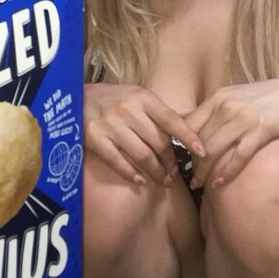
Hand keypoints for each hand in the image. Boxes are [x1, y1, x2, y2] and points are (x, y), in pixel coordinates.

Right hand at [85, 82, 206, 187]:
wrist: (77, 96)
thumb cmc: (115, 98)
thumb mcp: (138, 96)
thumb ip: (158, 113)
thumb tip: (188, 130)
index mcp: (143, 97)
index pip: (171, 119)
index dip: (188, 137)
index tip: (202, 152)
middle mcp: (128, 109)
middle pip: (158, 142)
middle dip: (170, 161)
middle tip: (175, 173)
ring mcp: (111, 124)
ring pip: (141, 154)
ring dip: (156, 172)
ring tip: (164, 181)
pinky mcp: (94, 138)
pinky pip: (117, 161)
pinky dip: (131, 174)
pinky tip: (140, 181)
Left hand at [185, 78, 278, 188]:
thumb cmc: (264, 99)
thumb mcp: (235, 96)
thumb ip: (213, 107)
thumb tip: (185, 119)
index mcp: (219, 97)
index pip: (188, 123)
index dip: (179, 145)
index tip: (177, 161)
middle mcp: (227, 105)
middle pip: (198, 141)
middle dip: (190, 163)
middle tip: (188, 179)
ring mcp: (243, 118)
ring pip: (213, 150)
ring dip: (203, 172)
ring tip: (199, 185)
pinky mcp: (260, 130)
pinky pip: (237, 156)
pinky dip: (225, 172)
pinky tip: (218, 184)